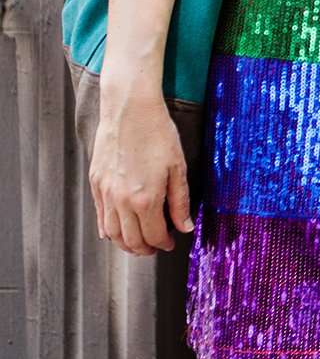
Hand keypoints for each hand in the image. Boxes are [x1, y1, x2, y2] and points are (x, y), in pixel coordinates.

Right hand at [88, 85, 193, 255]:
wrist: (130, 109)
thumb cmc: (157, 133)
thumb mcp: (178, 168)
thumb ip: (180, 201)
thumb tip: (185, 227)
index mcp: (145, 199)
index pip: (154, 235)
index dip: (164, 243)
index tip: (170, 243)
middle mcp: (121, 201)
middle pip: (131, 240)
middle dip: (145, 249)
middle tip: (155, 247)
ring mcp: (105, 193)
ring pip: (112, 233)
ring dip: (125, 244)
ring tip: (137, 243)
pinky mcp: (95, 182)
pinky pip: (100, 216)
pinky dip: (108, 229)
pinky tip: (117, 230)